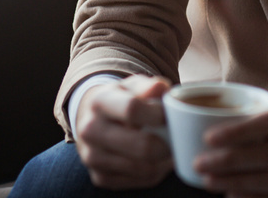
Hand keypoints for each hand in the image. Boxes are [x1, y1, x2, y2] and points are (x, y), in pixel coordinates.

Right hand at [74, 74, 172, 189]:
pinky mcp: (100, 177)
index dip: (159, 114)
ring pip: (143, 168)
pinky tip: (157, 159)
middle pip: (141, 146)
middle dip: (167, 144)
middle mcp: (90, 131)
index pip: (133, 109)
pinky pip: (139, 181)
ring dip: (164, 161)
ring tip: (170, 148)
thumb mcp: (132, 86)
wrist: (92, 119)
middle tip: (176, 138)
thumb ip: (149, 86)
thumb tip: (161, 88)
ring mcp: (92, 157)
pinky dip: (155, 172)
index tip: (170, 115)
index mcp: (99, 101)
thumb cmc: (121, 100)